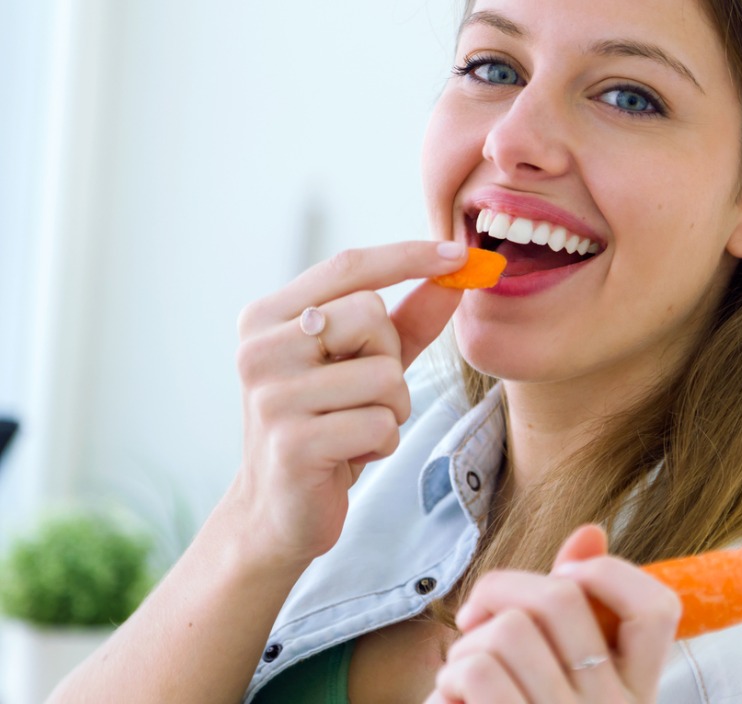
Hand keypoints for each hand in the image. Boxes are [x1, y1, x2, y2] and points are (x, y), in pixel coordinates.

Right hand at [228, 241, 468, 570]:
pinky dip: (382, 442)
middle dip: (389, 355)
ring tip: (355, 428)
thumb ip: (408, 319)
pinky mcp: (293, 445)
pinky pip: (380, 424)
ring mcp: (272, 397)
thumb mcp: (366, 363)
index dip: (408, 256)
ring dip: (391, 407)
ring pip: (384, 374)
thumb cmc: (327, 423)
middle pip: (370, 314)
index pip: (347, 267)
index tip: (459, 252)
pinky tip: (349, 455)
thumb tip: (459, 273)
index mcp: (268, 317)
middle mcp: (260, 349)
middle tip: (362, 393)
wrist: (279, 510)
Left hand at [426, 526, 680, 703]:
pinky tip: (451, 703)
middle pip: (557, 599)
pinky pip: (473, 672)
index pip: (656, 608)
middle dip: (497, 591)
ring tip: (462, 676)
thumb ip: (581, 613)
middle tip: (477, 621)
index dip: (608, 573)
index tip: (564, 579)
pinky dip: (447, 679)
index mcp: (634, 694)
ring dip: (466, 645)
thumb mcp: (568, 684)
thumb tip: (589, 532)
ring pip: (505, 631)